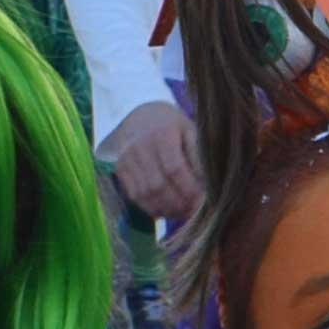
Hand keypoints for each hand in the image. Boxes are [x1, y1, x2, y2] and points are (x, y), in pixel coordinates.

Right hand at [103, 97, 202, 222]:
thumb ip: (198, 156)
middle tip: (194, 212)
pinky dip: (150, 208)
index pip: (174, 169)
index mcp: (162, 134)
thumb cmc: (173, 126)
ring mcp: (126, 159)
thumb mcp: (190, 131)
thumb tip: (208, 184)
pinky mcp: (120, 169)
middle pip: (158, 185)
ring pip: (145, 194)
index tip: (202, 202)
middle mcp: (140, 146)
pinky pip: (134, 195)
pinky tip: (166, 210)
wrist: (141, 115)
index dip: (189, 189)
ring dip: (165, 209)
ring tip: (182, 213)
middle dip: (178, 204)